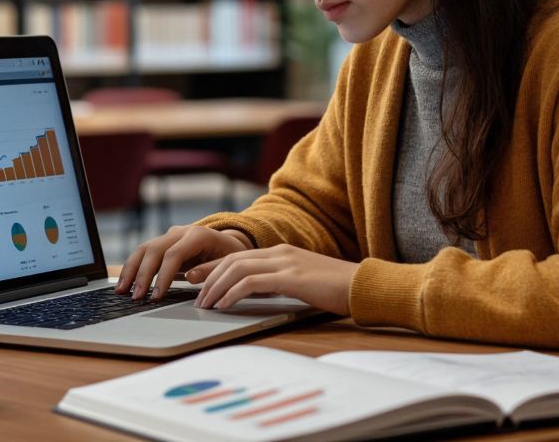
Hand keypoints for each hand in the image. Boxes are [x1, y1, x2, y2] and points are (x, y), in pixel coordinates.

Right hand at [116, 225, 251, 299]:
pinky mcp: (164, 243)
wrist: (231, 242)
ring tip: (122, 291)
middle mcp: (181, 232)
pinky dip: (133, 267)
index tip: (156, 296)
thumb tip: (189, 276)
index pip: (173, 254)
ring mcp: (171, 235)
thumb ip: (211, 269)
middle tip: (136, 297)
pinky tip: (126, 283)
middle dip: (142, 274)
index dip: (162, 276)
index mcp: (198, 235)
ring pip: (144, 248)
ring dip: (131, 270)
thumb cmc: (233, 256)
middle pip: (154, 249)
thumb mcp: (230, 263)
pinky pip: (144, 253)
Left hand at [186, 244, 356, 315]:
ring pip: (237, 269)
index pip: (238, 255)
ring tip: (205, 304)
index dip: (213, 267)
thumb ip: (280, 281)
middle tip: (194, 295)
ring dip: (216, 287)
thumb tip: (257, 292)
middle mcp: (280, 252)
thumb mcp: (302, 281)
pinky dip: (233, 293)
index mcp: (282, 251)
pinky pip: (252, 283)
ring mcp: (285, 262)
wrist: (364, 286)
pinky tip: (224, 306)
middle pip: (232, 259)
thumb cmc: (337, 289)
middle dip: (208, 277)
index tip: (195, 279)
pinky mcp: (291, 277)